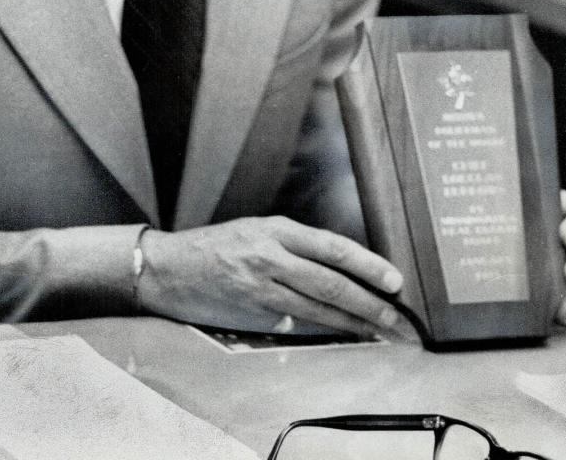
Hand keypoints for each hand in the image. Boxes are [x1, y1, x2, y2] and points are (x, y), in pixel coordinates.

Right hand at [136, 216, 402, 336]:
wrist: (168, 269)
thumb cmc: (213, 246)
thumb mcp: (254, 230)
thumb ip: (291, 244)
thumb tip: (336, 264)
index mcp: (275, 229)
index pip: (332, 246)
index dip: (367, 264)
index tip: (393, 280)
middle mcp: (270, 256)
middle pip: (332, 283)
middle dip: (370, 303)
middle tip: (397, 318)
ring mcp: (261, 288)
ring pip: (318, 309)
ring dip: (354, 323)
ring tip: (380, 331)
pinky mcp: (252, 314)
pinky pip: (296, 324)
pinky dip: (324, 331)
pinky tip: (343, 336)